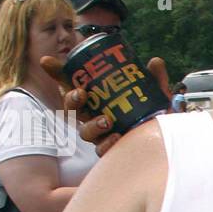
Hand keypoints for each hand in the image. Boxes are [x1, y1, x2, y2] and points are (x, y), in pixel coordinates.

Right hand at [41, 54, 170, 157]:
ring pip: (85, 131)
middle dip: (71, 100)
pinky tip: (117, 137)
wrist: (165, 141)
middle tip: (81, 94)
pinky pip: (102, 150)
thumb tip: (155, 62)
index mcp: (96, 98)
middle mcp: (93, 116)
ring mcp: (100, 134)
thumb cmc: (152, 114)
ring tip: (106, 120)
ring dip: (92, 125)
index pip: (71, 84)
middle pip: (72, 108)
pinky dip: (108, 143)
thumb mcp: (155, 95)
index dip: (57, 73)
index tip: (47, 61)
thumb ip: (154, 80)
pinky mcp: (110, 150)